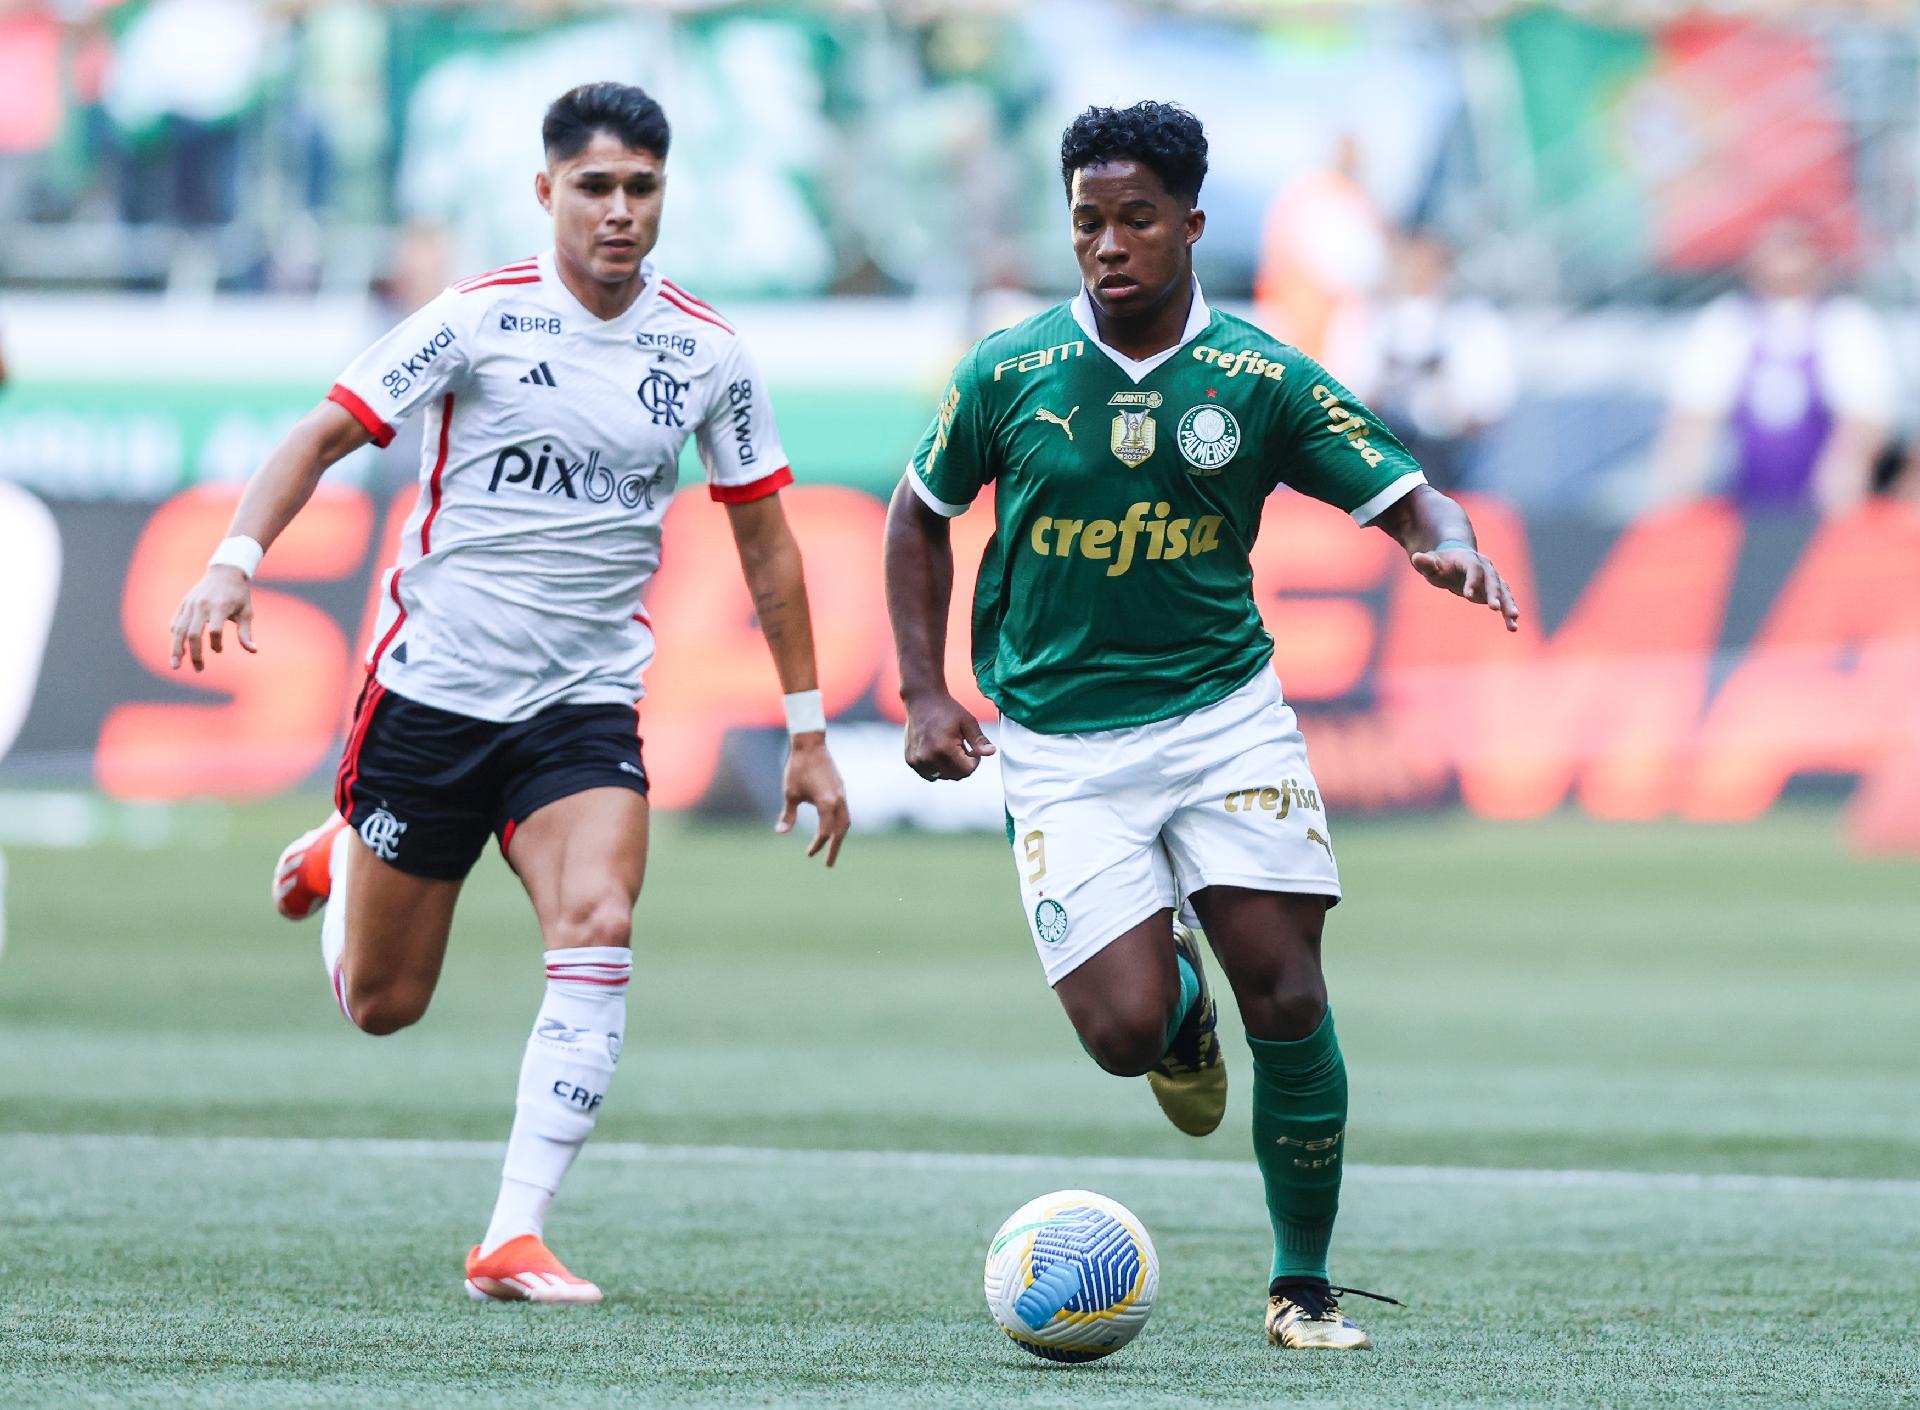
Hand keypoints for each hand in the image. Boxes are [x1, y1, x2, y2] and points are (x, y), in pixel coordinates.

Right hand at [169, 567, 256, 670]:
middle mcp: (201, 606)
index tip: (219, 651)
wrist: (225, 571)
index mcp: (219, 606)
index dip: (216, 644)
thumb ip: (246, 632)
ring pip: (178, 630)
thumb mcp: (247, 612)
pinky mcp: (184, 604)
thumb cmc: (239, 594)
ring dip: (176, 649)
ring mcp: (190, 604)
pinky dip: (175, 637)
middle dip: (194, 654)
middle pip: (192, 634)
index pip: (214, 630)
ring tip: (175, 666)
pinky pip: (176, 623)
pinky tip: (177, 650)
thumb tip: (253, 651)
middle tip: (199, 669)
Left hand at [777, 733, 849, 865]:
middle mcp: (839, 799)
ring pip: (845, 820)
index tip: (809, 854)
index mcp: (828, 803)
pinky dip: (840, 823)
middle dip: (835, 848)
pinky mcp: (841, 787)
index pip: (825, 832)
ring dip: (839, 836)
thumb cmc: (798, 768)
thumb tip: (781, 832)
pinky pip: (844, 811)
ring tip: (832, 847)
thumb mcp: (790, 793)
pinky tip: (831, 827)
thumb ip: (788, 814)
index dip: (817, 845)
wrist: (810, 744)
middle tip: (828, 864)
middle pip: (841, 830)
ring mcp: (842, 793)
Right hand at [903, 690, 995, 780]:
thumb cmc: (946, 709)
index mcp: (944, 749)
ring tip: (948, 747)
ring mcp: (917, 760)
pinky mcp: (911, 760)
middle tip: (960, 746)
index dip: (974, 760)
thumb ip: (979, 740)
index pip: (967, 770)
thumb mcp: (968, 722)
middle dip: (962, 764)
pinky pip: (930, 774)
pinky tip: (936, 751)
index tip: (971, 748)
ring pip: (943, 776)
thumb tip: (991, 752)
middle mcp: (928, 757)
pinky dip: (936, 767)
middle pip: (955, 776)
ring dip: (949, 766)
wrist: (922, 700)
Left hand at [1409, 544, 1519, 631]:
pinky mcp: (1496, 590)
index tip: (1467, 596)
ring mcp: (1493, 578)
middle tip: (1495, 608)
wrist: (1455, 561)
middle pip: (1492, 580)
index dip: (1472, 581)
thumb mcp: (1431, 564)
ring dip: (1508, 605)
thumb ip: (1425, 563)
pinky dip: (1509, 612)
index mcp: (1469, 559)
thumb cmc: (1440, 564)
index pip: (1473, 569)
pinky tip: (1513, 627)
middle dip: (1494, 594)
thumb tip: (1416, 558)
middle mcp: (1486, 567)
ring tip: (1513, 620)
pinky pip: (1505, 600)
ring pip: (1503, 591)